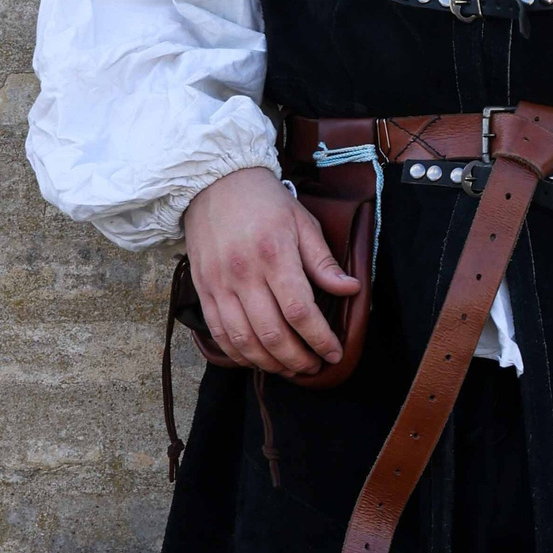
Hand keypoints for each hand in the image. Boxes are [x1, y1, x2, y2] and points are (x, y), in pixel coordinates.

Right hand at [179, 164, 362, 376]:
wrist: (213, 182)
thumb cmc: (264, 202)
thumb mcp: (303, 223)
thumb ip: (324, 261)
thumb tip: (351, 290)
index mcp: (274, 255)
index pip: (300, 311)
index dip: (320, 339)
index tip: (335, 352)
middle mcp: (243, 274)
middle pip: (272, 334)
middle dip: (298, 359)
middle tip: (315, 367)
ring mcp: (218, 285)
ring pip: (244, 340)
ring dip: (270, 364)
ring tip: (291, 369)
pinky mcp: (202, 290)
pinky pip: (219, 334)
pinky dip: (240, 354)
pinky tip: (259, 359)